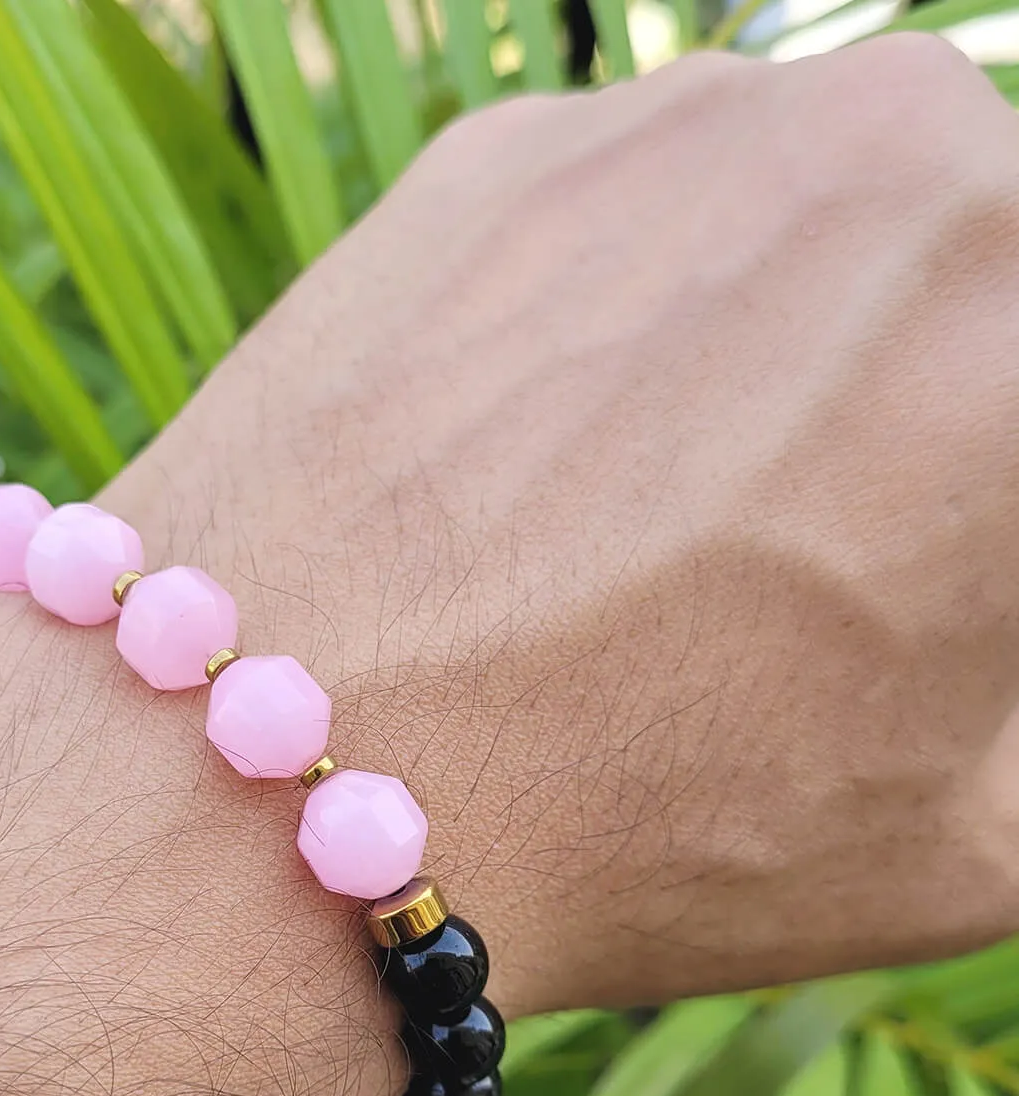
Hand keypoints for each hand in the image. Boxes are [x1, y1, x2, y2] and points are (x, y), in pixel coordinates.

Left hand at [112, 34, 1018, 1013]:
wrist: (279, 782)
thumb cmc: (639, 831)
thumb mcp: (972, 838)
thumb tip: (982, 591)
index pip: (1018, 419)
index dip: (971, 536)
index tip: (921, 586)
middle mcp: (896, 155)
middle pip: (962, 280)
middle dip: (923, 413)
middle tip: (812, 555)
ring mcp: (675, 128)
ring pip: (803, 229)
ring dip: (781, 349)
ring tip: (661, 522)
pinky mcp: (501, 153)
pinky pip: (633, 226)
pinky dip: (625, 323)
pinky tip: (548, 461)